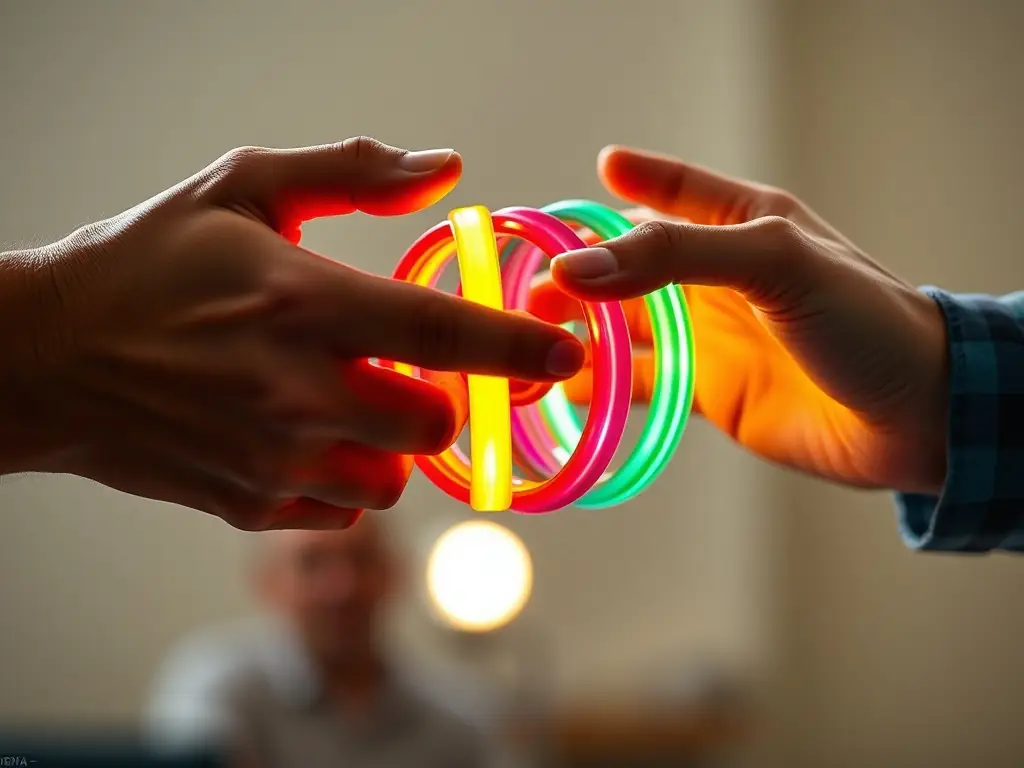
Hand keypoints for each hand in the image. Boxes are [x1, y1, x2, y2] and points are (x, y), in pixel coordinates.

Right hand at [0, 137, 582, 529]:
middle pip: (434, 424)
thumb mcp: (239, 188)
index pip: (439, 332)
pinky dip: (342, 477)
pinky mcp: (250, 505)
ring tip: (339, 402)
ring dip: (389, 443)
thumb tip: (444, 170)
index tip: (566, 352)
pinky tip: (297, 436)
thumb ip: (351, 173)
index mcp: (301, 302)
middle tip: (407, 371)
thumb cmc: (147, 263)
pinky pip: (342, 508)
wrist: (46, 357)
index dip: (516, 346)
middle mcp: (294, 391)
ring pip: (393, 479)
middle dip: (442, 401)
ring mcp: (272, 459)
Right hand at [533, 145, 947, 494]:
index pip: (673, 190)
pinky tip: (563, 392)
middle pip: (630, 265)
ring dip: (578, 330)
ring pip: (624, 326)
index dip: (629, 180)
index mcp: (744, 224)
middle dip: (578, 272)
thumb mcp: (773, 262)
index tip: (586, 178)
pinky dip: (599, 387)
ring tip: (529, 339)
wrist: (912, 418)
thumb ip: (674, 255)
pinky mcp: (705, 391)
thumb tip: (576, 267)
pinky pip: (638, 383)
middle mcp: (718, 277)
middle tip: (528, 290)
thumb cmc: (862, 319)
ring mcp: (709, 336)